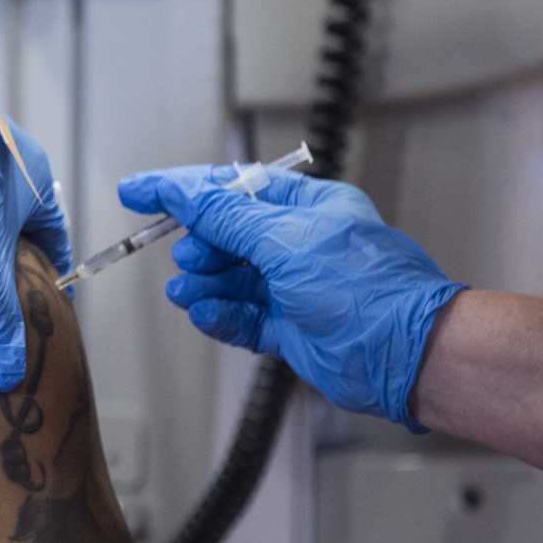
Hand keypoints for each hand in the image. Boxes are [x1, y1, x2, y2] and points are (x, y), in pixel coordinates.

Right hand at [116, 165, 464, 427]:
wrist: (404, 354)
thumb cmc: (366, 288)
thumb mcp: (285, 241)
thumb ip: (227, 218)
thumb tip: (184, 193)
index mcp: (307, 208)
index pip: (232, 188)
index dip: (181, 189)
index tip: (138, 192)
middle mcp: (300, 245)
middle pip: (227, 235)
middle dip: (200, 245)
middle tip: (188, 256)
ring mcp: (294, 287)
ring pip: (230, 278)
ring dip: (205, 283)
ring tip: (189, 291)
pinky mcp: (290, 328)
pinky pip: (241, 316)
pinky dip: (220, 314)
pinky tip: (206, 313)